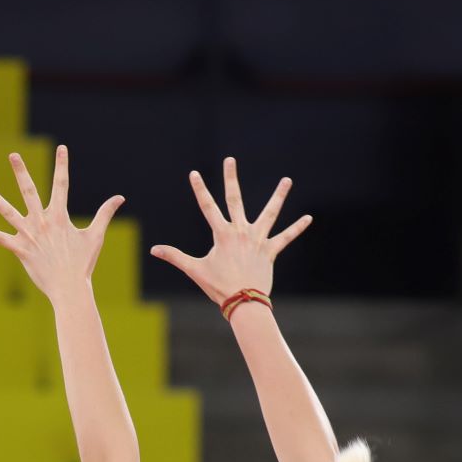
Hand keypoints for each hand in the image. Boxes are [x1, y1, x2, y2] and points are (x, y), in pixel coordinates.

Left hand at [0, 145, 123, 300]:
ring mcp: (29, 235)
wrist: (69, 287)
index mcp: (60, 216)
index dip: (62, 164)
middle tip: (13, 155)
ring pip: (8, 211)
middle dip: (20, 171)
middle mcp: (42, 221)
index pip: (61, 184)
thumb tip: (120, 198)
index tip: (62, 148)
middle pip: (29, 190)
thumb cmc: (83, 263)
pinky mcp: (19, 249)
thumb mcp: (95, 236)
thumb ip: (105, 214)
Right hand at [147, 155, 312, 307]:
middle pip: (235, 199)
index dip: (200, 189)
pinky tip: (308, 218)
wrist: (243, 301)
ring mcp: (258, 239)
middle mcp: (241, 232)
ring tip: (287, 180)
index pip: (208, 207)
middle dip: (230, 178)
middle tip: (230, 160)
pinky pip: (285, 237)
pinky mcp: (271, 250)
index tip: (194, 174)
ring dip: (278, 196)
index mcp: (222, 234)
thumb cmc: (218, 287)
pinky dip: (297, 228)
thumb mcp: (195, 270)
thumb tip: (154, 250)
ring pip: (270, 213)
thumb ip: (175, 257)